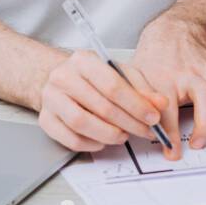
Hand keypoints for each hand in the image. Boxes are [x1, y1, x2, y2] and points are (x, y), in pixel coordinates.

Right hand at [37, 50, 168, 153]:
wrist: (61, 81)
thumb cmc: (93, 78)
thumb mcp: (120, 74)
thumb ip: (141, 88)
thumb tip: (160, 104)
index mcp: (83, 60)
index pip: (112, 85)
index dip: (136, 104)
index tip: (153, 117)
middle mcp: (63, 77)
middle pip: (100, 106)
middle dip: (129, 122)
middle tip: (145, 131)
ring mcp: (51, 99)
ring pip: (82, 124)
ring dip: (109, 135)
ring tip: (124, 136)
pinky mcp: (45, 120)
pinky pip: (70, 139)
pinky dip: (91, 144)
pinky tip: (103, 141)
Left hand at [131, 18, 205, 158]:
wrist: (174, 35)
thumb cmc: (156, 61)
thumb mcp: (137, 81)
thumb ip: (138, 105)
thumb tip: (143, 133)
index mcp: (165, 78)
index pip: (167, 109)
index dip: (170, 135)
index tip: (173, 153)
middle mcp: (192, 74)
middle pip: (205, 98)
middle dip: (204, 126)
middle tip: (197, 144)